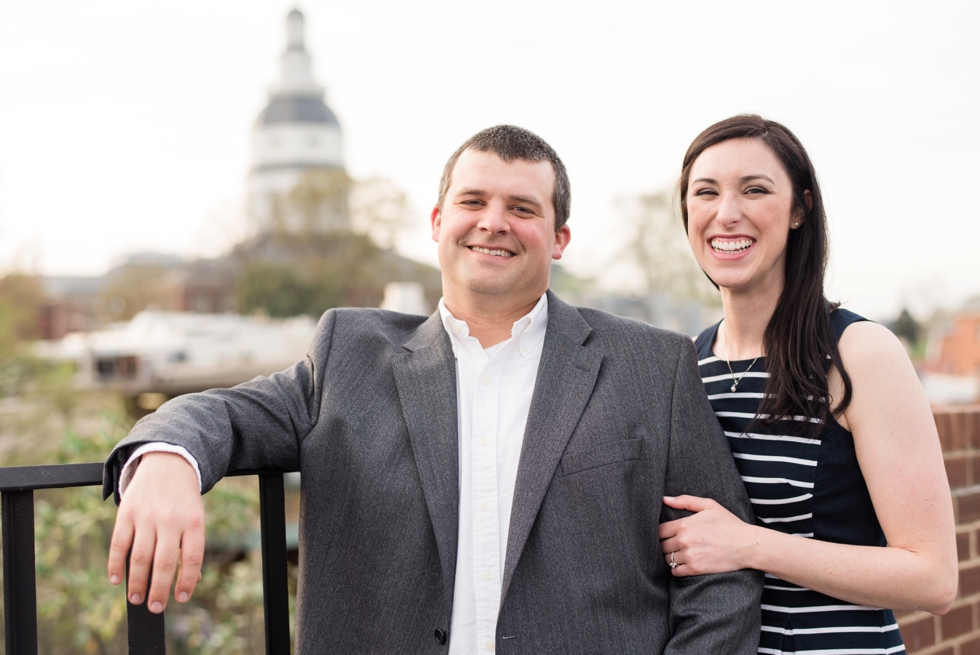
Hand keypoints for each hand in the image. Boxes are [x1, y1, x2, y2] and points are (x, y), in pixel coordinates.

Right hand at [107, 452, 205, 612]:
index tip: (181, 598)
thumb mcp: (196, 517)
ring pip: (139, 557)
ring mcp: (147, 515)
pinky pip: (118, 543)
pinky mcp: (127, 512)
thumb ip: (192, 546)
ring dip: (136, 582)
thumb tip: (193, 580)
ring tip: (136, 599)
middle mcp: (170, 519)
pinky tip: (116, 580)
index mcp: (193, 521)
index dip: (187, 581)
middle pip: (163, 562)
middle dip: (159, 590)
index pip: (192, 558)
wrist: (168, 462)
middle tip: (155, 607)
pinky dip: (115, 564)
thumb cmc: (184, 499)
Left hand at [659, 495, 756, 576]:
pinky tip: (684, 563)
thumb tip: (664, 499)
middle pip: (661, 545)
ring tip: (680, 553)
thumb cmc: (729, 523)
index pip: (659, 530)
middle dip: (666, 545)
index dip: (661, 532)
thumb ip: (685, 501)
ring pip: (667, 559)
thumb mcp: (709, 506)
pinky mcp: (695, 569)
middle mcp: (684, 540)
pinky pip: (675, 571)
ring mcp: (689, 556)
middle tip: (674, 544)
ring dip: (671, 557)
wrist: (747, 545)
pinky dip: (676, 569)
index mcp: (684, 524)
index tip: (667, 534)